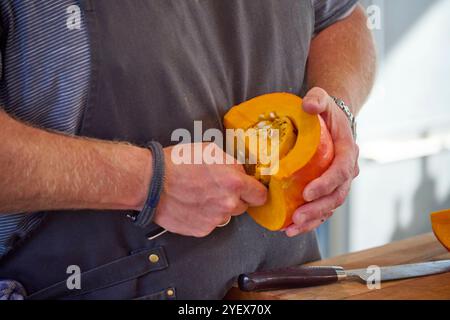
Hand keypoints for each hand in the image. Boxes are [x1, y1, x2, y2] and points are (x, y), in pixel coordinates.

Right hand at [154, 143, 267, 236]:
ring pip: (225, 215)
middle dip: (234, 197)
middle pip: (243, 206)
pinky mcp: (201, 230)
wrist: (151, 183)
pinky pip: (210, 223)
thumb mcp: (210, 150)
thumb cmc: (176, 163)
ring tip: (199, 195)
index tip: (252, 190)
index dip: (256, 191)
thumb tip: (239, 170)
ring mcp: (215, 219)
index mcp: (234, 182)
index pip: (260, 195)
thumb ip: (231, 163)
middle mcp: (228, 204)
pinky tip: (191, 204)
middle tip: (216, 188)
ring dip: (218, 207)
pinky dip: (204, 216)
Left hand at [286, 87, 359, 236]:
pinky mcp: (327, 189)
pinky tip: (291, 228)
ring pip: (330, 206)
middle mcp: (346, 170)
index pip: (341, 170)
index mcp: (347, 151)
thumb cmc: (325, 112)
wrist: (333, 121)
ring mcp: (338, 182)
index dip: (326, 184)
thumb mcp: (322, 99)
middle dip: (317, 209)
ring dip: (312, 220)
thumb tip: (309, 106)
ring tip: (291, 229)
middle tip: (296, 218)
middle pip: (336, 195)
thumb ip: (317, 99)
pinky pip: (322, 208)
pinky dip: (309, 221)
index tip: (307, 193)